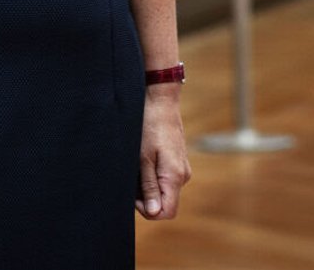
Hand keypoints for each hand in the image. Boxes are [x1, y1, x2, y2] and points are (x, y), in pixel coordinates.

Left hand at [136, 89, 190, 220]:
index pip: (166, 212)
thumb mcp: (143, 157)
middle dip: (145, 196)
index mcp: (175, 177)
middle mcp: (183, 176)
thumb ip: (149, 186)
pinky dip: (152, 174)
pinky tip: (142, 159)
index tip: (132, 194)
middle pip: (164, 202)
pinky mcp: (177, 160)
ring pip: (164, 189)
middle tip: (131, 176)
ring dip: (148, 184)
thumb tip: (154, 213)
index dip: (147, 210)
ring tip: (136, 164)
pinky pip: (165, 177)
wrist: (160, 99)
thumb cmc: (149, 125)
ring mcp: (181, 168)